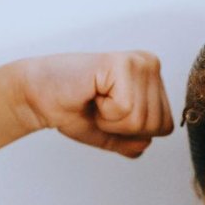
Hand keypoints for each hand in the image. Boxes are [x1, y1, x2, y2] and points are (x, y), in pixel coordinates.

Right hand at [4, 51, 174, 157]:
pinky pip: (127, 109)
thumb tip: (147, 143)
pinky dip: (105, 112)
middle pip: (157, 125)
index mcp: (153, 78)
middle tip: (98, 107)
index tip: (108, 114)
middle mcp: (150, 64)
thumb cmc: (72, 109)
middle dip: (122, 128)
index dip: (133, 133)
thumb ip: (134, 142)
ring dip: (111, 120)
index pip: (166, 127)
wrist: (38, 97)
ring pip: (142, 119)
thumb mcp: (111, 134)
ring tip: (95, 100)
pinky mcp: (121, 63)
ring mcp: (138, 61)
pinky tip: (91, 94)